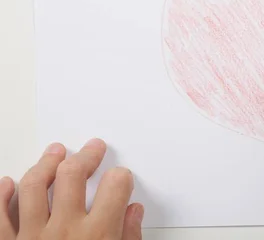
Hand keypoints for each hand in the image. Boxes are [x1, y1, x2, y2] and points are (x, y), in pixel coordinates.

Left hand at [0, 139, 142, 239]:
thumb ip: (129, 237)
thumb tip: (134, 214)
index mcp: (98, 236)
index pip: (115, 186)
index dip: (121, 177)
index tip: (120, 177)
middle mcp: (64, 231)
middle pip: (72, 175)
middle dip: (85, 156)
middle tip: (92, 149)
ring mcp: (31, 237)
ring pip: (33, 186)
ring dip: (45, 164)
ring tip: (54, 153)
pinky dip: (1, 196)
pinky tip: (8, 184)